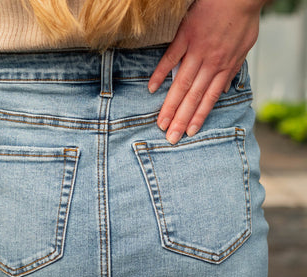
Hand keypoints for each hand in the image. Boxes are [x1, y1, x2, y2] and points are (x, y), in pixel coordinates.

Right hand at [148, 0, 265, 143]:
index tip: (188, 133)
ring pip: (181, 83)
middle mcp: (210, 63)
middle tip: (170, 138)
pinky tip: (152, 89)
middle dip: (181, 119)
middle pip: (193, 97)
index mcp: (224, 67)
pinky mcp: (186, 35)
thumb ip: (233, 69)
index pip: (209, 99)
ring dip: (170, 105)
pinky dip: (160, 73)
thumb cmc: (243, 18)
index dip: (198, 117)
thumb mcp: (245, 46)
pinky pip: (171, 57)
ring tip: (161, 122)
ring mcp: (197, 50)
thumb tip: (224, 89)